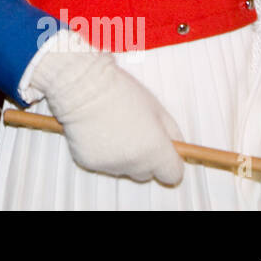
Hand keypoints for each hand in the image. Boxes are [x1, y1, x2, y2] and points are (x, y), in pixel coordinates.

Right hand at [26, 30, 183, 184]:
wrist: (84, 86)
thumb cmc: (119, 90)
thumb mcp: (157, 107)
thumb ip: (172, 132)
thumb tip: (176, 145)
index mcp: (155, 150)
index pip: (172, 175)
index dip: (169, 163)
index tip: (165, 154)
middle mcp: (134, 163)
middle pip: (147, 173)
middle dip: (145, 158)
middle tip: (135, 133)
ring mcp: (110, 165)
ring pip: (123, 169)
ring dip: (122, 156)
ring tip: (114, 128)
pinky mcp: (89, 163)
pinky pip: (102, 164)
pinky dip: (102, 152)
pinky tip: (98, 132)